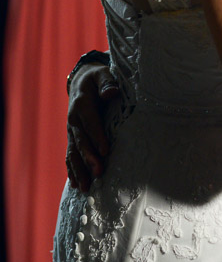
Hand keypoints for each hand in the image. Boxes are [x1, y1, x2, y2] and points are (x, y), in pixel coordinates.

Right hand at [66, 64, 118, 190]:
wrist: (81, 80)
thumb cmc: (97, 78)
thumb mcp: (102, 74)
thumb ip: (107, 82)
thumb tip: (111, 92)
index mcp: (82, 104)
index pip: (90, 122)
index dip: (97, 136)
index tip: (105, 151)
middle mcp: (73, 119)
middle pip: (81, 141)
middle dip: (89, 158)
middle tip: (99, 173)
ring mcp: (71, 130)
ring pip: (73, 152)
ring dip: (79, 170)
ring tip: (86, 187)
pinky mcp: (72, 137)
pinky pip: (70, 155)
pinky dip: (72, 170)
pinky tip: (77, 185)